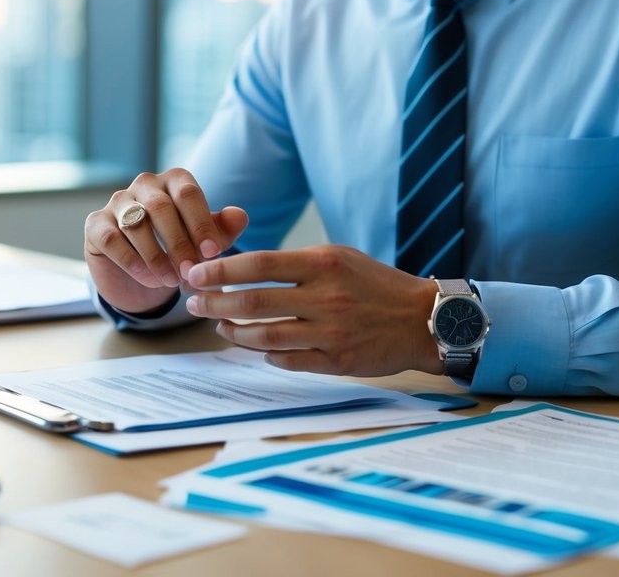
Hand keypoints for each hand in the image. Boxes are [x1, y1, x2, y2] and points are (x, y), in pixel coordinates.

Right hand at [84, 168, 248, 313]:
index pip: (188, 193)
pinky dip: (133, 262)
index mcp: (174, 181)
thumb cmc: (178, 251)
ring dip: (157, 256)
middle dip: (179, 244)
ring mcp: (117, 201)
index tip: (213, 254)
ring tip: (173, 281)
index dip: (201, 223)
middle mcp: (145, 184)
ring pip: (136, 223)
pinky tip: (150, 280)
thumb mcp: (204, 244)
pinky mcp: (96, 224)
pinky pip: (113, 239)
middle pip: (161, 207)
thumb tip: (240, 216)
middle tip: (192, 274)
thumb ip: (222, 230)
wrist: (142, 276)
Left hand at [184, 245, 442, 376]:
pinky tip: (258, 348)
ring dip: (234, 333)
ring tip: (220, 327)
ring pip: (265, 337)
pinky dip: (267, 355)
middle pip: (253, 302)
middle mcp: (325, 297)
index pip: (259, 265)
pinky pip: (288, 361)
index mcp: (323, 264)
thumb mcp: (339, 258)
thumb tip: (245, 269)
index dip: (221, 270)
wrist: (423, 319)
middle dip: (215, 303)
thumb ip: (296, 264)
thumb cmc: (376, 284)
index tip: (197, 274)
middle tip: (194, 303)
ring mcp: (331, 332)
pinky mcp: (337, 361)